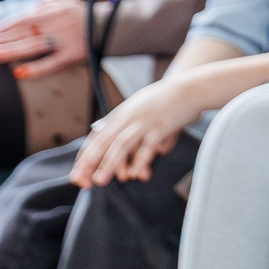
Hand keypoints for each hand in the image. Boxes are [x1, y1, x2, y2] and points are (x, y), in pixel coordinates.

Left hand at [0, 0, 91, 76]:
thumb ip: (43, 15)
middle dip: (0, 40)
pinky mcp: (77, 53)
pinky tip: (19, 73)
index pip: (23, 19)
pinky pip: (53, 62)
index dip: (3, 28)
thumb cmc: (86, 20)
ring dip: (9, 51)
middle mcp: (59, 21)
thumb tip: (15, 25)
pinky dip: (36, 68)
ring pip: (32, 45)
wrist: (119, 24)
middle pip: (23, 31)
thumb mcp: (66, 9)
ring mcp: (68, 37)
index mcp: (55, 8)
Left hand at [72, 76, 207, 186]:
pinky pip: (148, 146)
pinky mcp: (161, 127)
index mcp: (122, 114)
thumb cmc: (167, 100)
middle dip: (90, 162)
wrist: (191, 87)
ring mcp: (144, 122)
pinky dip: (140, 160)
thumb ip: (130, 124)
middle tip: (80, 181)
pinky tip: (136, 174)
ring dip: (109, 163)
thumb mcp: (141, 106)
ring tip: (100, 180)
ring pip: (121, 144)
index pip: (97, 137)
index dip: (85, 156)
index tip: (77, 173)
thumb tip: (121, 141)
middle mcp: (129, 117)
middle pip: (104, 142)